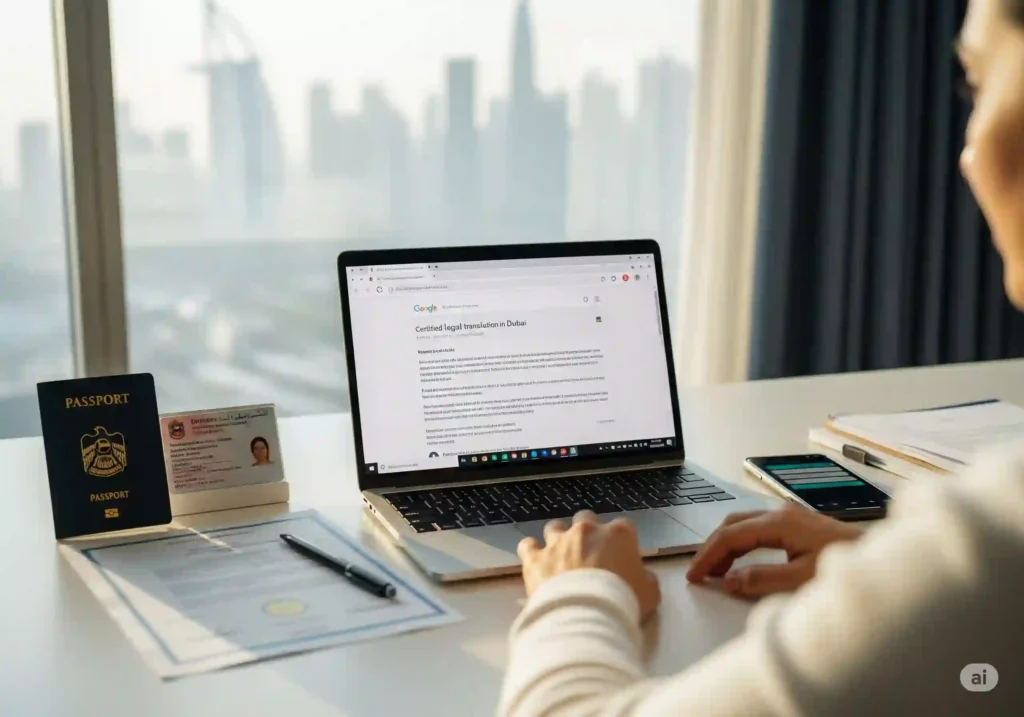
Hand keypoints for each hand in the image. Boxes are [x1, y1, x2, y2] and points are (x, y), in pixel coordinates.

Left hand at [518, 511, 661, 618]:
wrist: (585, 615)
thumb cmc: (622, 601)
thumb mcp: (650, 594)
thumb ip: (647, 579)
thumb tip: (644, 578)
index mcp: (618, 534)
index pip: (623, 527)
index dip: (621, 543)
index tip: (620, 558)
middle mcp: (586, 530)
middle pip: (586, 519)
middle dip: (587, 533)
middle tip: (589, 555)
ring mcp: (558, 541)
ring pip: (555, 527)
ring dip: (558, 539)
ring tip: (560, 557)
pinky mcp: (535, 557)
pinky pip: (528, 545)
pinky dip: (532, 551)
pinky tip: (535, 562)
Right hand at [686, 506, 864, 596]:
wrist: (887, 560)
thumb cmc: (848, 566)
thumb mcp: (802, 580)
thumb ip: (762, 579)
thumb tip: (730, 580)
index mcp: (780, 522)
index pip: (730, 535)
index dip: (708, 555)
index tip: (695, 575)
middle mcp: (782, 514)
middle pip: (732, 525)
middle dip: (712, 548)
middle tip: (699, 572)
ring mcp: (791, 518)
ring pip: (744, 526)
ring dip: (726, 546)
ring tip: (715, 571)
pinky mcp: (799, 527)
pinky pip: (758, 531)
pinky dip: (742, 545)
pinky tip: (741, 563)